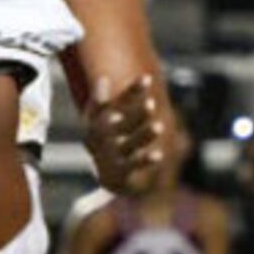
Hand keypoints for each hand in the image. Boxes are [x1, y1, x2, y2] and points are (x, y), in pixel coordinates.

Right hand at [83, 74, 168, 194]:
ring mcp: (110, 155)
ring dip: (144, 135)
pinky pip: (134, 165)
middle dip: (136, 114)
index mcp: (95, 120)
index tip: (148, 78)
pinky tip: (159, 155)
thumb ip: (111, 100)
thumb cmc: (109, 136)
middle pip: (120, 125)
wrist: (107, 174)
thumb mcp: (106, 117)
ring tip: (159, 127)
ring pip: (129, 144)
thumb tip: (103, 78)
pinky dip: (145, 160)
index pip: (112, 103)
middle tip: (152, 104)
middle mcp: (100, 138)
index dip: (131, 91)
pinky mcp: (121, 171)